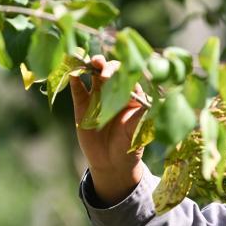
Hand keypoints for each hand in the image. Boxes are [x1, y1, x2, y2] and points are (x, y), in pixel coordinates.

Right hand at [69, 55, 145, 203]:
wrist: (111, 163)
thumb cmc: (130, 146)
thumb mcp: (138, 131)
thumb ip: (142, 116)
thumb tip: (152, 103)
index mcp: (132, 95)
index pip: (129, 76)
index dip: (124, 72)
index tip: (119, 75)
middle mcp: (115, 91)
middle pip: (112, 71)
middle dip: (108, 66)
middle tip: (103, 70)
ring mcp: (98, 96)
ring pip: (94, 75)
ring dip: (93, 66)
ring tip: (91, 62)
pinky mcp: (82, 105)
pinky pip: (78, 88)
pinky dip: (75, 79)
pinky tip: (73, 72)